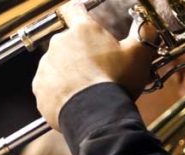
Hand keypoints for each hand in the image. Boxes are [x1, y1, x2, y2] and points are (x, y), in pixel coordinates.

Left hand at [32, 2, 155, 128]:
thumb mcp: (139, 54)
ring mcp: (45, 66)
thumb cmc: (116, 82)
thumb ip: (143, 34)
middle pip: (68, 42)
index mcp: (83, 30)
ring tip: (85, 88)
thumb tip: (146, 26)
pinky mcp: (38, 87)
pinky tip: (73, 99)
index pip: (74, 10)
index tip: (83, 21)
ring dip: (68, 72)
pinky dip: (58, 90)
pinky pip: (48, 85)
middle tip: (96, 68)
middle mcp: (59, 43)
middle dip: (80, 52)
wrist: (94, 115)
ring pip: (57, 64)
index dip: (79, 14)